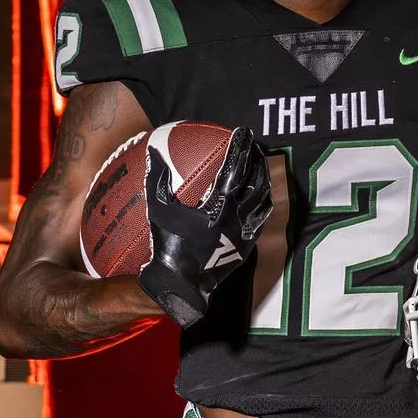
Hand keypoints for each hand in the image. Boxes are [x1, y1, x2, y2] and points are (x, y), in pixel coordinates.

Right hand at [137, 127, 272, 326]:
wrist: (182, 284)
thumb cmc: (167, 246)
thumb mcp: (158, 211)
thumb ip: (158, 179)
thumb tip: (153, 151)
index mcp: (220, 206)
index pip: (236, 168)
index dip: (242, 148)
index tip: (244, 133)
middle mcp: (238, 217)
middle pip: (257, 182)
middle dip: (259, 162)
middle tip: (256, 148)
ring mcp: (246, 233)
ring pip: (264, 201)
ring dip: (264, 182)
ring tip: (261, 170)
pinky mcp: (248, 246)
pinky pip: (260, 220)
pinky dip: (261, 205)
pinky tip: (257, 200)